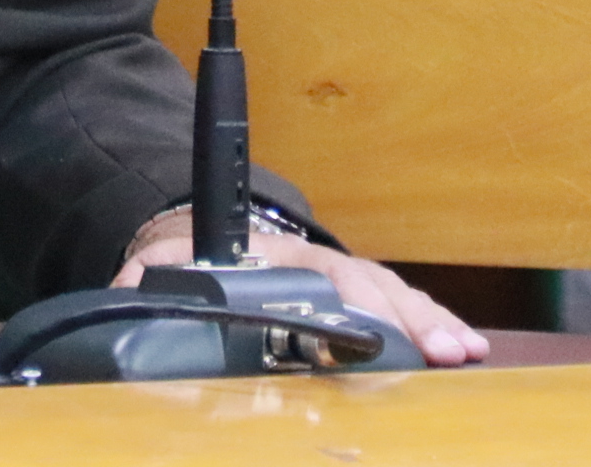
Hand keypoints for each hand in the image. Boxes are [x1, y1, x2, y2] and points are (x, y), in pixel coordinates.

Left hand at [113, 210, 487, 366]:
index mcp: (277, 256)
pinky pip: (403, 305)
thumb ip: (146, 277)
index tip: (375, 332)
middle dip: (408, 319)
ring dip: (431, 323)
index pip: (320, 277)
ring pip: (394, 295)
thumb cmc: (199, 258)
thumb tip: (126, 285)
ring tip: (464, 352)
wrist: (216, 237)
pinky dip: (433, 323)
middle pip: (369, 287)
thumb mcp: (166, 263)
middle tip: (442, 351)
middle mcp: (318, 263)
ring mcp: (343, 278)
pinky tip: (464, 347)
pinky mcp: (360, 297)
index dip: (350, 305)